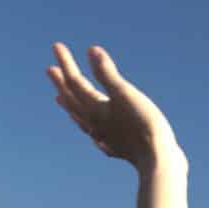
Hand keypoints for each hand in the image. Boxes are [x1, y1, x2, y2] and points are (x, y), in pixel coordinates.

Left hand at [48, 44, 183, 171]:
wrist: (158, 162)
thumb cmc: (143, 126)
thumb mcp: (125, 94)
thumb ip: (107, 74)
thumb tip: (91, 51)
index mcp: (95, 109)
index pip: (75, 82)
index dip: (66, 63)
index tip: (56, 45)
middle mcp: (95, 124)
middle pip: (72, 100)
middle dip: (61, 83)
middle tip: (50, 70)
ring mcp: (105, 137)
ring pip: (80, 119)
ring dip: (69, 106)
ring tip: (60, 99)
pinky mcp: (119, 148)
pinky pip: (96, 135)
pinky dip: (88, 128)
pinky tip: (93, 133)